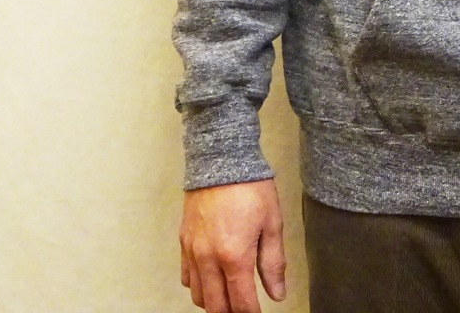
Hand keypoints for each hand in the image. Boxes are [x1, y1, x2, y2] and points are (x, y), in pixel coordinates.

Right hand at [179, 178, 286, 311]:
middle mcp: (208, 259)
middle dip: (231, 312)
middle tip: (245, 308)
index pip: (240, 303)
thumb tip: (277, 293)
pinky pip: (186, 277)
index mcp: (234, 256)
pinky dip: (199, 286)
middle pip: (215, 306)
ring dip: (214, 302)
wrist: (221, 161)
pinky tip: (212, 279)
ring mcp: (192, 252)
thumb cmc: (251, 189)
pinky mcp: (183, 242)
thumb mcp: (272, 224)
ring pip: (198, 295)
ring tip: (231, 296)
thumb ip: (273, 263)